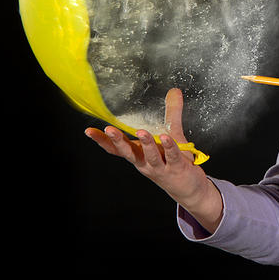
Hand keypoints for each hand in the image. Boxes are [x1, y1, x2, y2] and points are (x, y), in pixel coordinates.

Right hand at [84, 88, 220, 227]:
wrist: (189, 189)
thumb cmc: (175, 161)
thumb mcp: (171, 135)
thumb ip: (172, 113)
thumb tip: (174, 90)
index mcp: (139, 155)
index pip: (117, 149)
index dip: (103, 141)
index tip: (89, 131)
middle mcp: (145, 163)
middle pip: (129, 152)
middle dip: (118, 141)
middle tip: (109, 129)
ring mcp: (161, 167)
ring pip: (150, 156)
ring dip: (146, 144)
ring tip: (141, 132)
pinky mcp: (177, 169)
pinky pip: (172, 157)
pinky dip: (168, 147)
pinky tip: (165, 137)